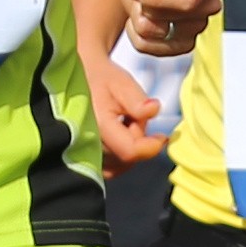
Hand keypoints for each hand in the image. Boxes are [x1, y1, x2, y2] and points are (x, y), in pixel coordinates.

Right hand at [86, 48, 167, 164]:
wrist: (81, 78)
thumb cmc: (102, 79)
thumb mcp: (123, 83)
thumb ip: (138, 101)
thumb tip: (154, 110)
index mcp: (98, 125)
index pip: (129, 151)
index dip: (151, 147)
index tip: (164, 137)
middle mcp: (86, 143)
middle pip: (126, 158)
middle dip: (138, 141)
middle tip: (134, 117)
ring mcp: (84, 153)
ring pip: (119, 166)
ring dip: (129, 149)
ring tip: (126, 124)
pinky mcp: (85, 159)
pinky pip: (110, 168)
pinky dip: (120, 157)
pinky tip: (120, 137)